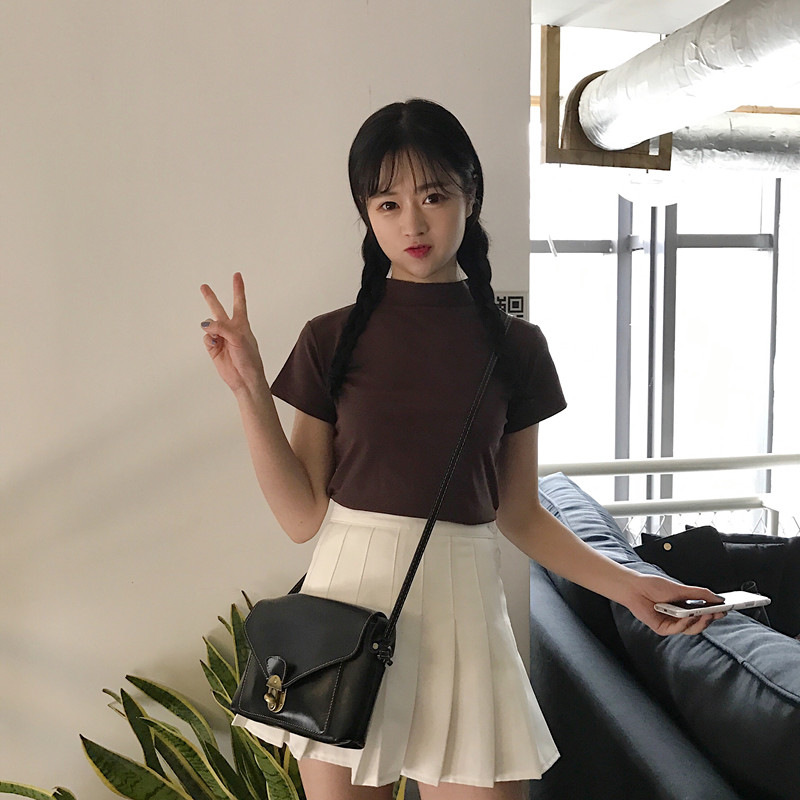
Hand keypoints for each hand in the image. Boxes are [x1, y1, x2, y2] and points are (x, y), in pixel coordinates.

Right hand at [200, 272, 266, 394]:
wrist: (245, 378)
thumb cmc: (249, 359)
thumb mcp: (239, 338)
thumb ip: (223, 327)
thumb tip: (206, 324)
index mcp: (242, 324)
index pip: (239, 302)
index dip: (238, 288)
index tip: (237, 275)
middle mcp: (230, 329)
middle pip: (218, 309)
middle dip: (211, 298)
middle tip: (203, 286)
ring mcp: (220, 338)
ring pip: (209, 326)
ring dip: (211, 329)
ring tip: (218, 338)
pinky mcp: (213, 348)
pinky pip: (206, 338)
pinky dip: (209, 340)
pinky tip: (216, 346)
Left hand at [621, 573, 726, 635]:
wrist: (634, 587)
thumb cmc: (654, 586)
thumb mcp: (680, 588)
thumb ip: (700, 594)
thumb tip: (719, 598)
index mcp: (686, 607)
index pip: (705, 613)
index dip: (716, 612)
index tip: (727, 609)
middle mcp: (681, 617)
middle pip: (701, 623)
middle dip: (711, 618)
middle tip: (718, 612)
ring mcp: (672, 623)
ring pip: (692, 629)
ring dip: (699, 622)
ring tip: (706, 614)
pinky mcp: (663, 629)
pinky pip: (678, 629)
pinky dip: (684, 623)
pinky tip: (687, 617)